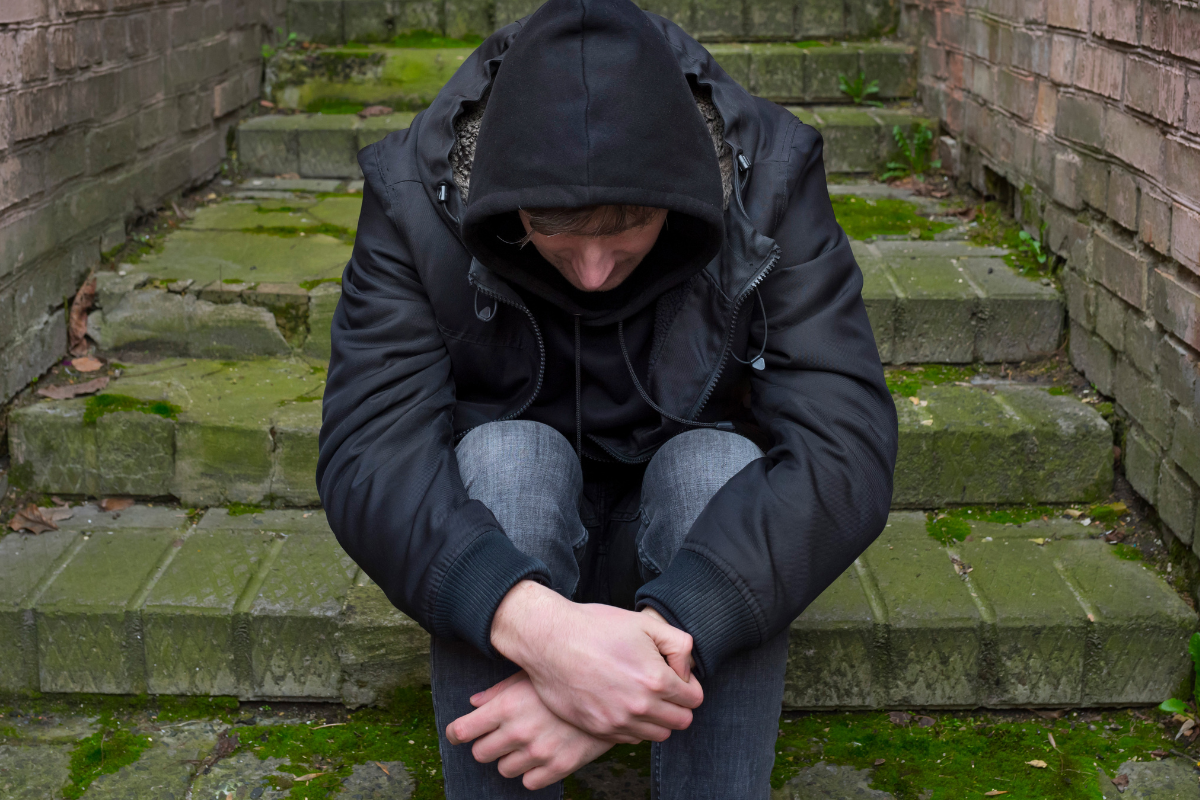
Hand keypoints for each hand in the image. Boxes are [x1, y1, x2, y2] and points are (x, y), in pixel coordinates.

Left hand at [445, 670, 611, 789]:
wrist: (611, 694)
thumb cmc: (566, 680)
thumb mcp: (529, 676)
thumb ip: (498, 691)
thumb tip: (474, 703)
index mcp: (506, 707)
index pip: (463, 731)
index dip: (456, 732)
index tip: (458, 732)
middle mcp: (518, 732)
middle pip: (480, 753)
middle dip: (485, 744)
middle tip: (496, 735)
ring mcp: (538, 753)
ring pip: (503, 769)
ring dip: (509, 758)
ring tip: (523, 743)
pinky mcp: (557, 767)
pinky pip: (529, 782)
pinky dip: (531, 771)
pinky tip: (540, 755)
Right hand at [490, 581, 703, 742]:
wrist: (550, 640)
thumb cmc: (596, 627)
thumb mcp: (646, 624)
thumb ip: (680, 646)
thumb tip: (686, 672)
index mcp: (655, 680)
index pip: (694, 699)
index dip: (688, 684)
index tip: (674, 674)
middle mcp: (639, 707)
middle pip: (681, 721)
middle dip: (678, 704)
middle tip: (661, 686)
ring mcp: (617, 722)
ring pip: (658, 734)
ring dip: (657, 717)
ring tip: (642, 694)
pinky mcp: (597, 729)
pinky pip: (631, 738)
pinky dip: (634, 725)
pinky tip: (622, 702)